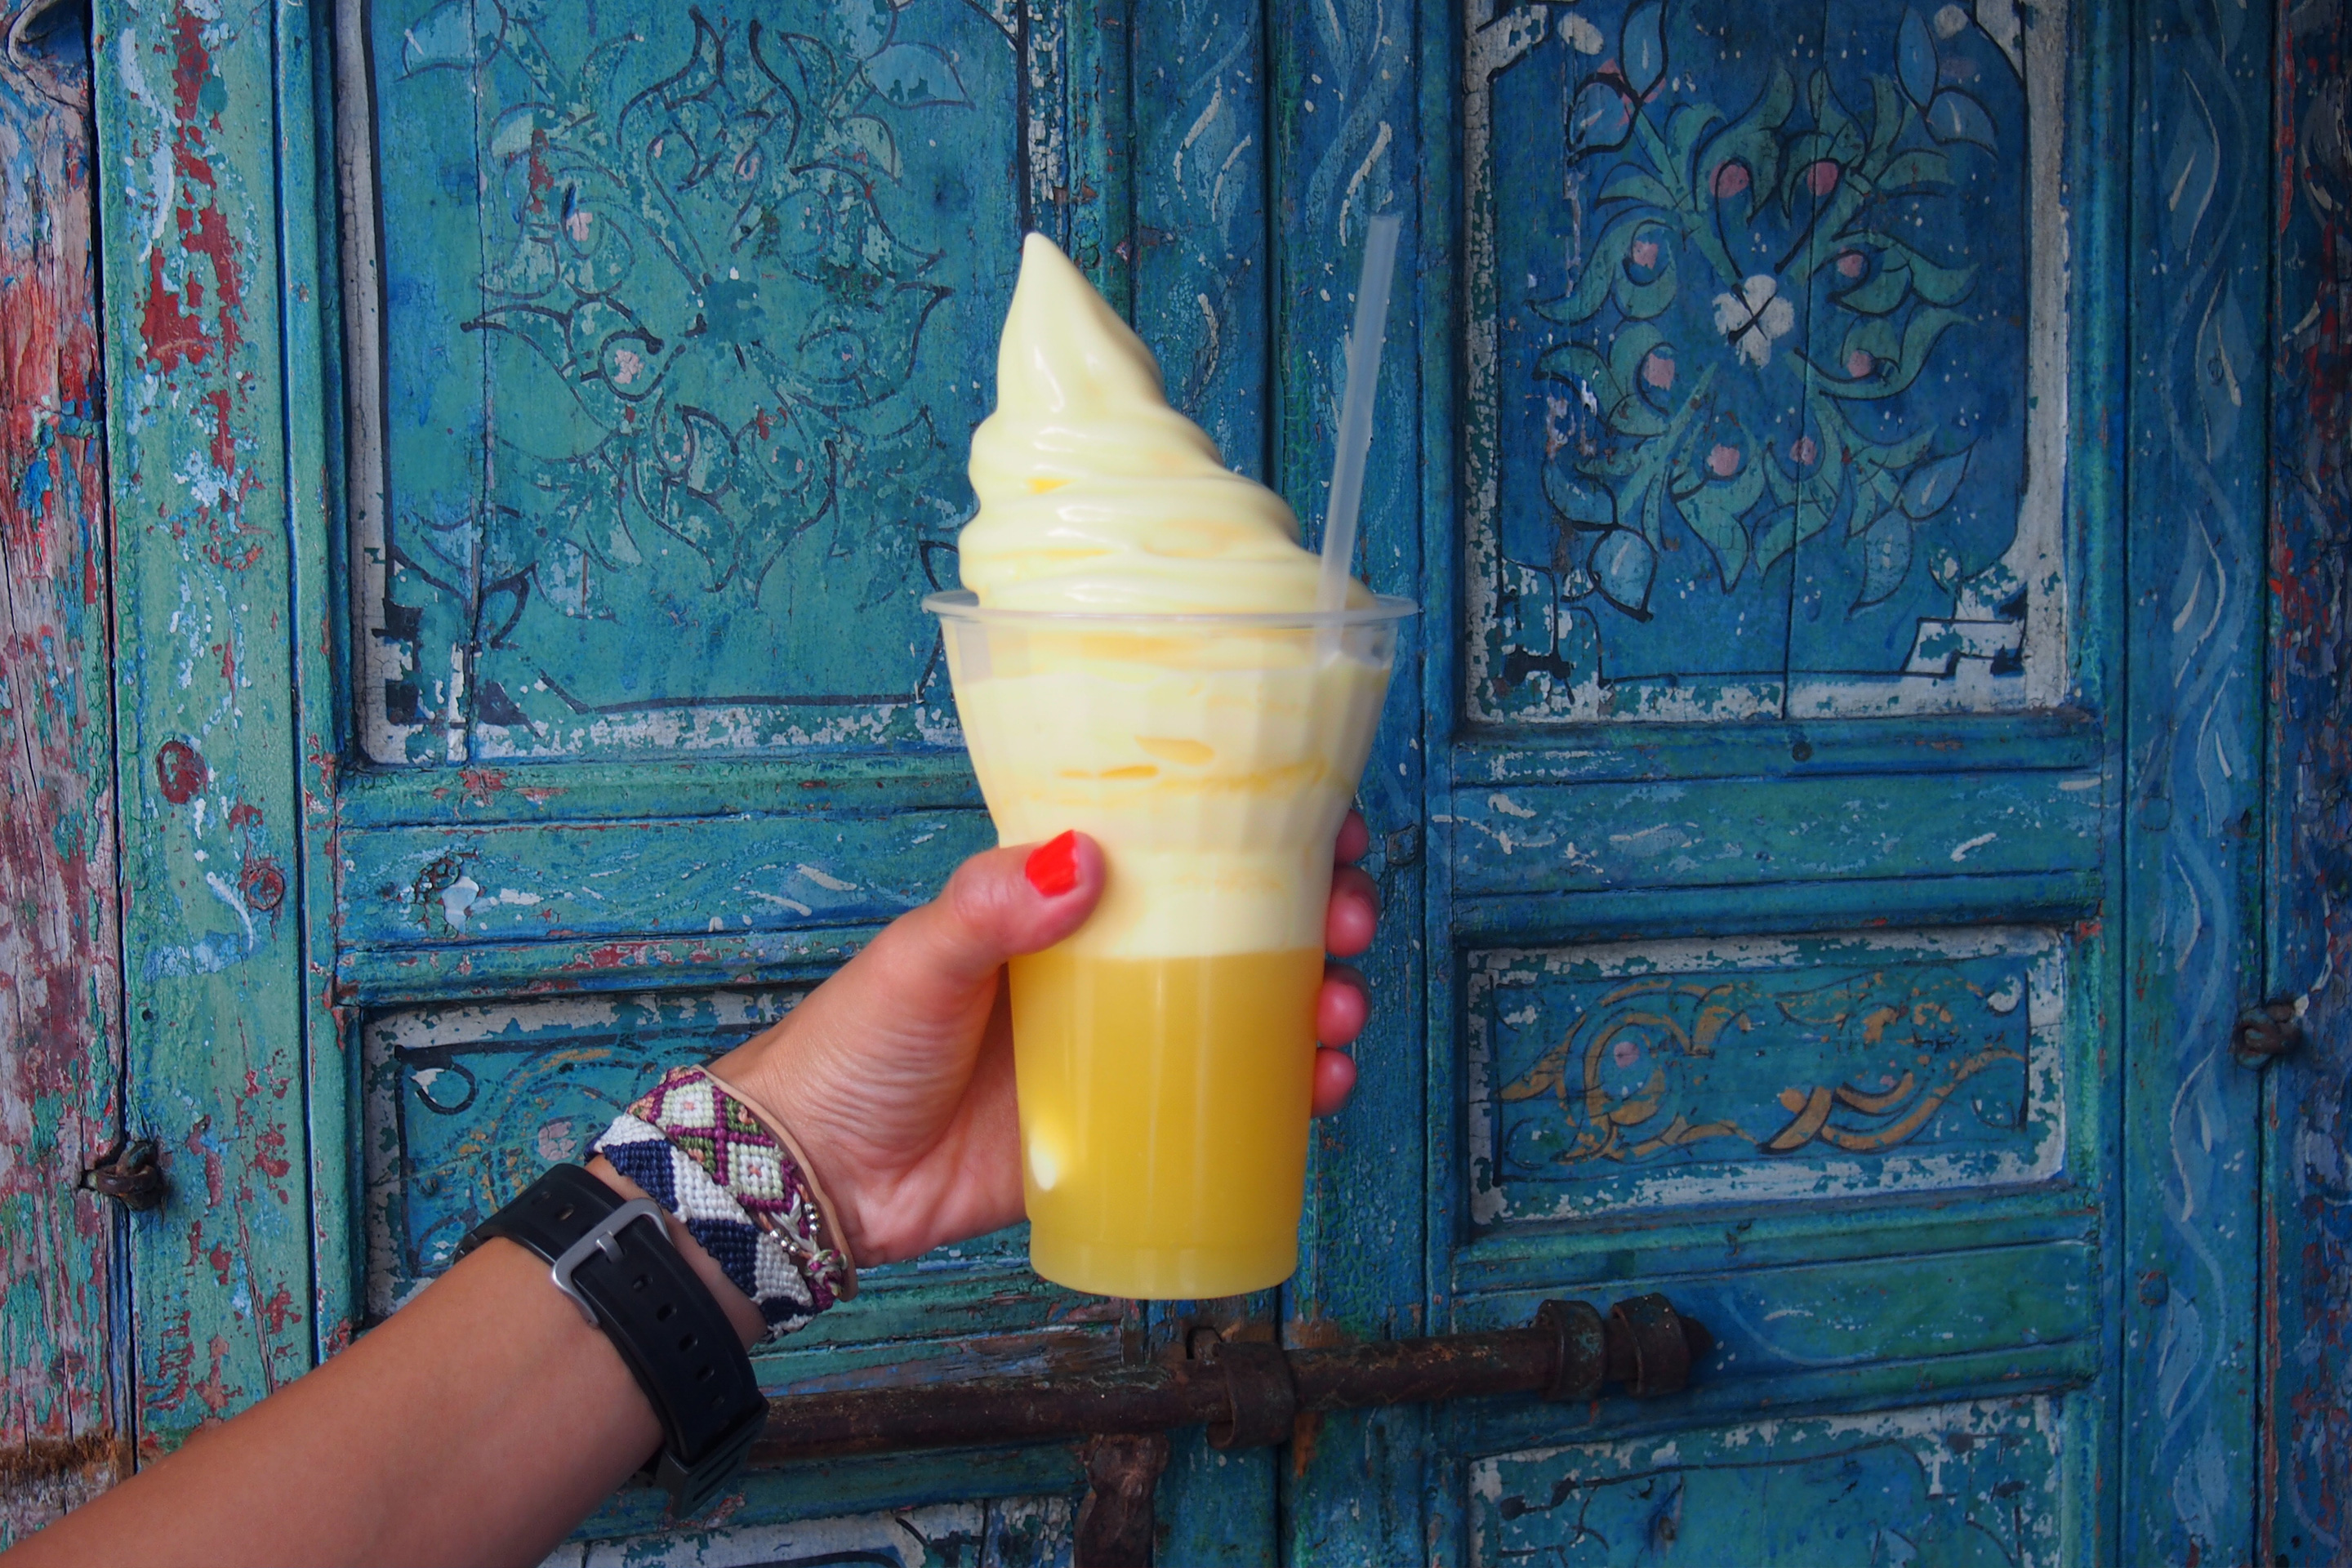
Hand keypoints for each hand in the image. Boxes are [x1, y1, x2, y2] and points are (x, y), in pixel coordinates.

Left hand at [713, 812, 1382, 1266]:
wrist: (819, 1177)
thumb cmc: (855, 1046)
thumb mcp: (920, 958)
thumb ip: (990, 907)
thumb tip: (1085, 857)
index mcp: (1063, 904)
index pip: (1182, 846)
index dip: (1268, 829)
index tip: (1330, 826)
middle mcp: (1109, 966)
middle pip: (1244, 925)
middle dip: (1319, 916)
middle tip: (1348, 922)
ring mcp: (1125, 1049)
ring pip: (1254, 1012)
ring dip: (1318, 1001)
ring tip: (1338, 1011)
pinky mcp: (1129, 1131)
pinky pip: (1228, 1106)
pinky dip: (1289, 1094)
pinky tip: (1321, 1085)